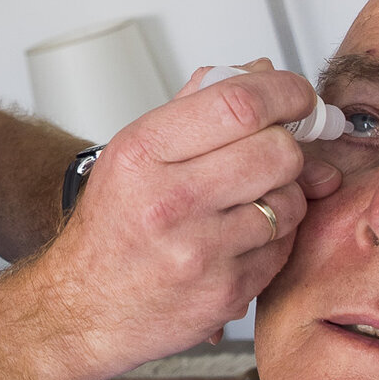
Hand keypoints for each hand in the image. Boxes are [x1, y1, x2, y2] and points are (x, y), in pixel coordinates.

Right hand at [27, 60, 342, 378]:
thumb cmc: (111, 228)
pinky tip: (240, 241)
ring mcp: (199, 251)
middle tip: (273, 154)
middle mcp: (169, 199)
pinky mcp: (224, 292)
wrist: (80, 309)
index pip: (238, 103)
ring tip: (248, 204)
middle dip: (289, 147)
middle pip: (277, 151)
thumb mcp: (134, 154)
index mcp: (144, 152)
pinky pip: (282, 249)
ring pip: (290, 202)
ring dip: (284, 197)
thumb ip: (197, 106)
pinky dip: (273, 240)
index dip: (286, 92)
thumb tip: (262, 71)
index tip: (298, 96)